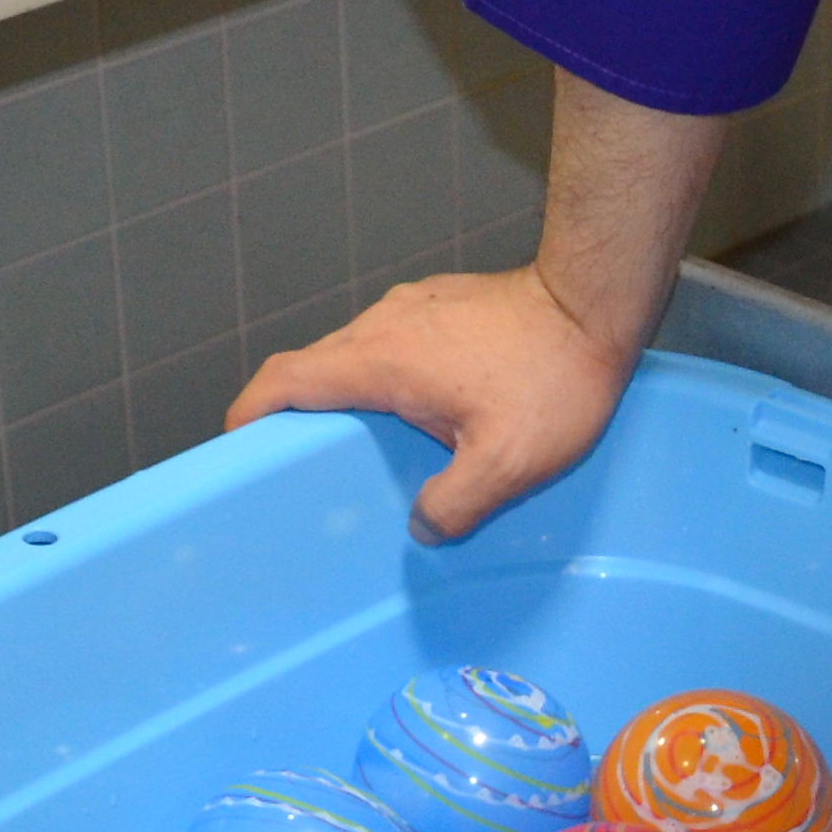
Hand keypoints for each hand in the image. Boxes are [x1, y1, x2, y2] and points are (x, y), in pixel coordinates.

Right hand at [227, 266, 641, 544]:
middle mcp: (383, 323)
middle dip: (299, 415)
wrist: (594, 303)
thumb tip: (423, 527)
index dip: (249, 412)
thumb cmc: (554, 378)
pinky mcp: (441, 304)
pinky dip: (388, 379)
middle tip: (307, 463)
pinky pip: (394, 343)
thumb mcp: (507, 463)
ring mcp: (412, 307)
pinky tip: (423, 415)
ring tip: (370, 448)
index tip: (236, 442)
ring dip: (352, 397)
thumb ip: (455, 505)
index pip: (285, 381)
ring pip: (356, 354)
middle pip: (314, 369)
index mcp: (379, 359)